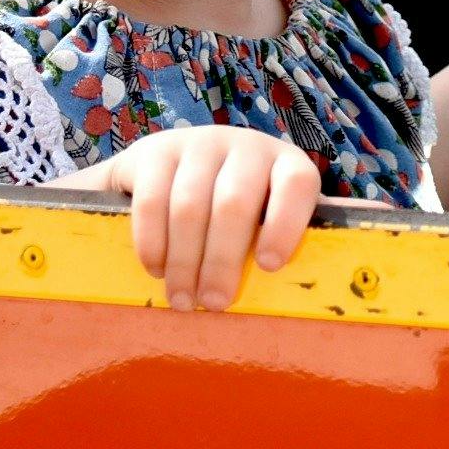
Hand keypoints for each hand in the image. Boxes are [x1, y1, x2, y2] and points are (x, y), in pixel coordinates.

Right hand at [100, 125, 323, 311]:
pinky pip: (152, 200)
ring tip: (183, 300)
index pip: (296, 183)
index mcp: (284, 163)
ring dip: (185, 261)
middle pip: (234, 203)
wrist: (167, 167)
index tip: (269, 266)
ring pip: (190, 206)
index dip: (285, 223)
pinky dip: (153, 242)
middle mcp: (245, 146)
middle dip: (222, 260)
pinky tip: (156, 269)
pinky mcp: (156, 150)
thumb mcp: (260, 220)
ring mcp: (199, 143)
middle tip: (214, 303)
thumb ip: (271, 247)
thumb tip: (284, 305)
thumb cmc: (230, 214)